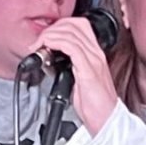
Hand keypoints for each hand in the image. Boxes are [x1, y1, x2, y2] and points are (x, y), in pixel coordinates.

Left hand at [38, 14, 120, 131]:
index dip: (60, 26)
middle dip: (52, 29)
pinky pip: (71, 47)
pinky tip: (46, 49)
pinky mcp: (88, 70)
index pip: (80, 25)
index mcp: (95, 54)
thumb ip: (69, 67)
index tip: (46, 38)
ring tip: (39, 46)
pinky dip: (55, 43)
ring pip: (71, 33)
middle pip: (74, 24)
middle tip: (39, 42)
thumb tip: (51, 60)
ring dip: (49, 35)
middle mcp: (96, 54)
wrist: (106, 120)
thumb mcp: (79, 81)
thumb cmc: (95, 106)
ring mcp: (94, 60)